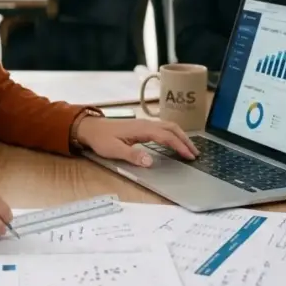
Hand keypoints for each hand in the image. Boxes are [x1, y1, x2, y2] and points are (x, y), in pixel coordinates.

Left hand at [76, 115, 198, 166]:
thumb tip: (150, 161)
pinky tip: (174, 141)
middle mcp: (146, 124)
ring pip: (168, 126)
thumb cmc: (101, 139)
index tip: (190, 156)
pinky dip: (173, 133)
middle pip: (172, 128)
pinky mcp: (142, 126)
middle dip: (185, 140)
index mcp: (141, 129)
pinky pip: (163, 127)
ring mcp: (144, 123)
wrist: (90, 127)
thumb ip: (132, 155)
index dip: (180, 146)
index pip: (166, 136)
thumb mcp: (114, 150)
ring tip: (189, 148)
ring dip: (181, 135)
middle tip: (195, 153)